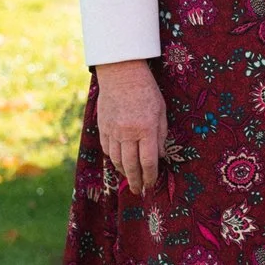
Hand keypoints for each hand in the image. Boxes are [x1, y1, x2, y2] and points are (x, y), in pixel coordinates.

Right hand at [94, 58, 166, 195]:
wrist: (122, 74)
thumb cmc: (146, 91)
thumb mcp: (161, 111)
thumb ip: (161, 135)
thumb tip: (159, 156)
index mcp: (146, 129)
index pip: (148, 161)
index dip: (151, 176)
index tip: (152, 184)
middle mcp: (128, 133)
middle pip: (131, 165)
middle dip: (136, 181)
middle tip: (139, 191)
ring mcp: (113, 130)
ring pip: (116, 159)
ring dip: (123, 172)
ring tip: (130, 178)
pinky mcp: (103, 127)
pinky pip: (107, 149)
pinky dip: (113, 158)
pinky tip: (118, 162)